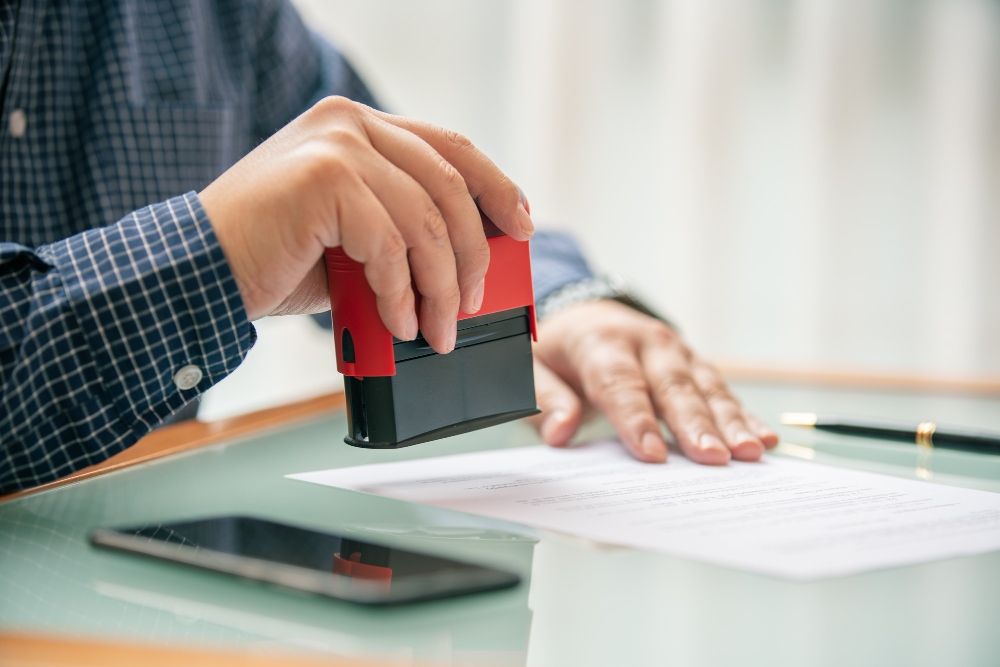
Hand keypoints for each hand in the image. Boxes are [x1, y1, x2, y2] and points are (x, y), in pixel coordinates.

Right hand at [200, 96, 532, 352]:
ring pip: (427, 221)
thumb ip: (400, 231)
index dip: (496, 186)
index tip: (522, 225)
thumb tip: (466, 265)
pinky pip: (391, 246)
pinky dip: (401, 294)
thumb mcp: (352, 238)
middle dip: (472, 256)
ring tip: (437, 330)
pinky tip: (399, 322)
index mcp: (359, 127)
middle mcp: (351, 124)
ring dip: (440, 288)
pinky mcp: (325, 180)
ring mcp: (337, 146)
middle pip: (450, 186)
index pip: (450, 148)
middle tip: (472, 305)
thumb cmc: (272, 258)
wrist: (200, 271)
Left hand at [531, 300, 777, 463]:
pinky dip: (743, 415)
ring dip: (729, 421)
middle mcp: (646, 342)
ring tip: (749, 452)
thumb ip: (546, 400)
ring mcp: (676, 352)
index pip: (620, 384)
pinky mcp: (694, 364)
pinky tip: (763, 438)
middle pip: (673, 386)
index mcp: (601, 341)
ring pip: (706, 387)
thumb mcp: (531, 370)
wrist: (583, 314)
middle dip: (696, 424)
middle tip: (716, 458)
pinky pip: (721, 390)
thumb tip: (560, 433)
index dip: (636, 420)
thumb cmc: (556, 352)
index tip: (653, 456)